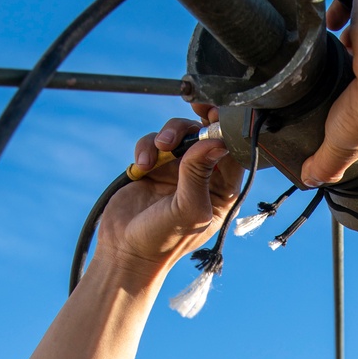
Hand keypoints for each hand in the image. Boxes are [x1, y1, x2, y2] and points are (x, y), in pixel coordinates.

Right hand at [96, 116, 243, 278]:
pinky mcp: (154, 167)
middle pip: (206, 134)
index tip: (216, 113)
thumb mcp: (187, 209)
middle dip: (197, 121)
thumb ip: (199, 174)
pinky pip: (153, 142)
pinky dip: (146, 147)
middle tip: (194, 107)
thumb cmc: (163, 240)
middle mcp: (203, 177)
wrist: (124, 251)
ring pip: (179, 133)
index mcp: (222, 191)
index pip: (233, 152)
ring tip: (159, 149)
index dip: (227, 130)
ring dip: (169, 134)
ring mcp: (177, 170)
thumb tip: (215, 141)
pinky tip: (141, 167)